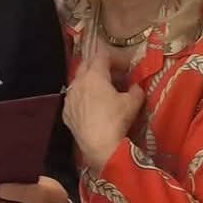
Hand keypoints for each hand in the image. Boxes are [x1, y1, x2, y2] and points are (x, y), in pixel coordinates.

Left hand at [63, 39, 143, 172]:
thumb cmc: (116, 120)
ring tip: (101, 91)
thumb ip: (136, 90)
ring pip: (78, 82)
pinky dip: (82, 97)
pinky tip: (91, 107)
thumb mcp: (133, 103)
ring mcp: (69, 98)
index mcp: (94, 75)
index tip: (125, 66)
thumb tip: (136, 87)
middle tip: (112, 74)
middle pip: (86, 64)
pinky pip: (74, 98)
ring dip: (89, 81)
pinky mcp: (66, 113)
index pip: (102, 56)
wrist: (99, 146)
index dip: (115, 58)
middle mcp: (78, 82)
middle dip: (99, 65)